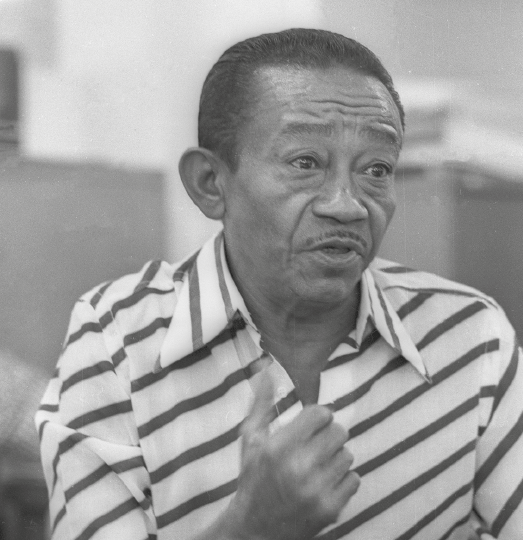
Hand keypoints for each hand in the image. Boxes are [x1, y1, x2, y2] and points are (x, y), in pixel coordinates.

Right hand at [226, 370, 359, 539]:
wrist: (255, 530)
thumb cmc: (252, 478)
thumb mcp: (250, 438)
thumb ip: (262, 402)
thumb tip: (265, 367)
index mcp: (279, 447)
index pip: (321, 413)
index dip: (317, 416)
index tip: (310, 425)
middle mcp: (300, 467)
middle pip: (339, 431)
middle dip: (327, 434)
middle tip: (314, 444)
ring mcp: (317, 490)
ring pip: (348, 454)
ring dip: (334, 456)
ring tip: (316, 465)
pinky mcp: (331, 509)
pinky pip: (354, 478)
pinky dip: (342, 478)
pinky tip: (323, 482)